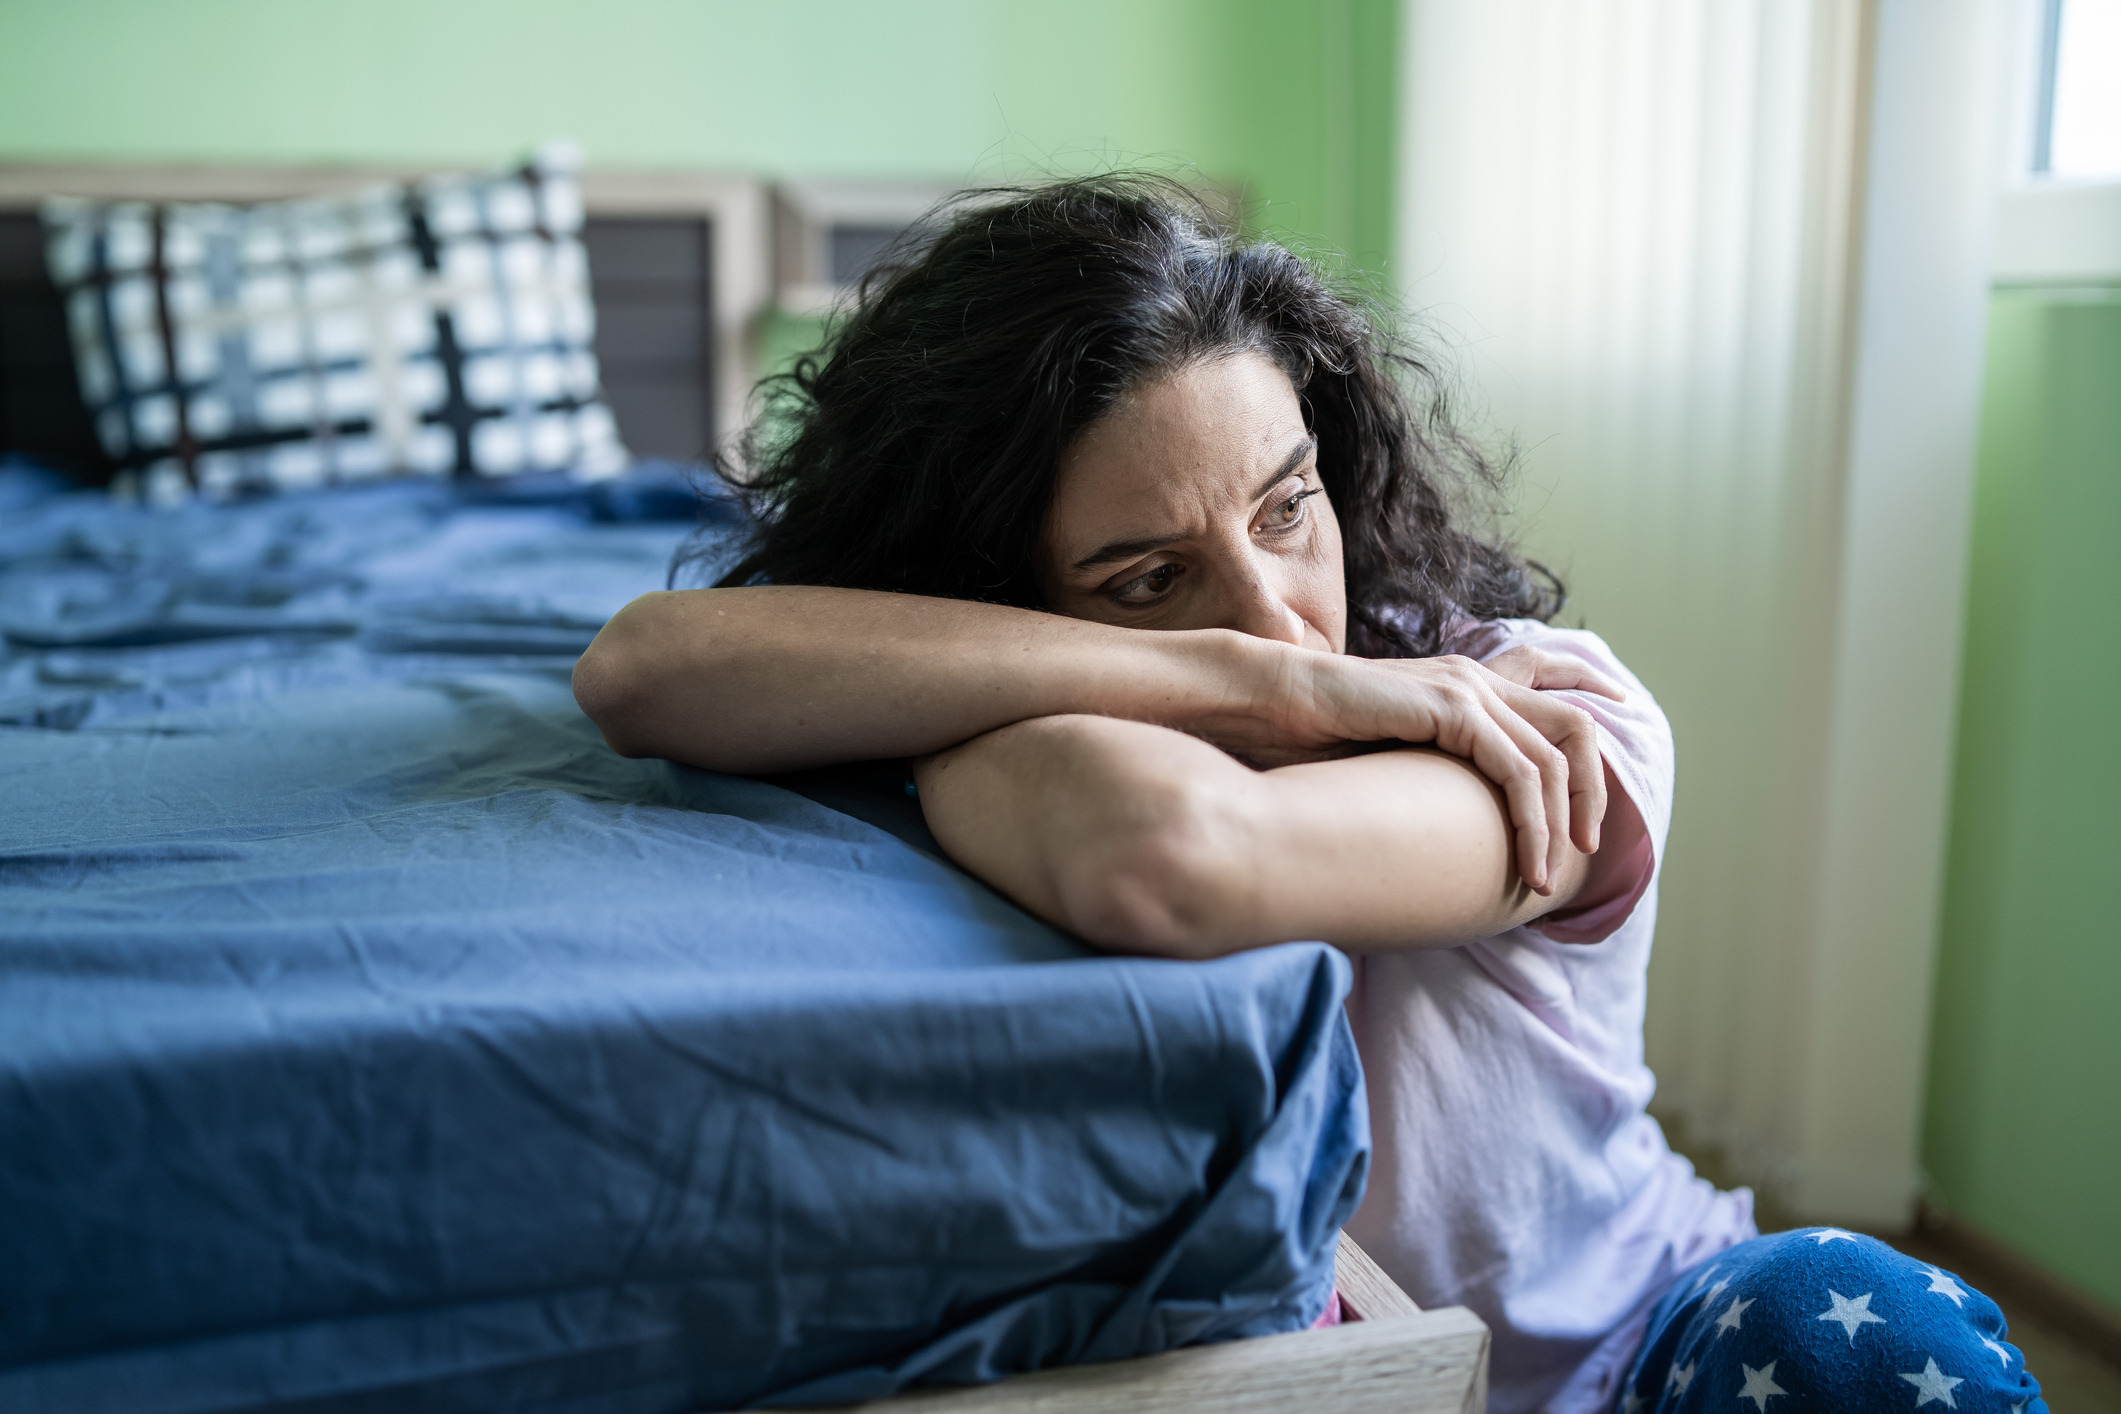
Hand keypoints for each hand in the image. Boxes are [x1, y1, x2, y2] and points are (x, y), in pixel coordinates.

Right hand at [1207, 644, 1619, 894]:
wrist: (1265, 704)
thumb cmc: (1308, 740)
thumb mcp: (1387, 760)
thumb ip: (1429, 777)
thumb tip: (1444, 830)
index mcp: (1462, 684)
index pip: (1553, 682)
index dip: (1595, 703)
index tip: (1619, 751)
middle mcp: (1474, 680)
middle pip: (1574, 727)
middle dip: (1594, 790)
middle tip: (1589, 846)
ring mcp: (1467, 690)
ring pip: (1556, 756)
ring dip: (1562, 822)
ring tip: (1547, 875)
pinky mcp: (1452, 709)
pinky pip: (1520, 771)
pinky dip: (1533, 821)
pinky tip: (1526, 861)